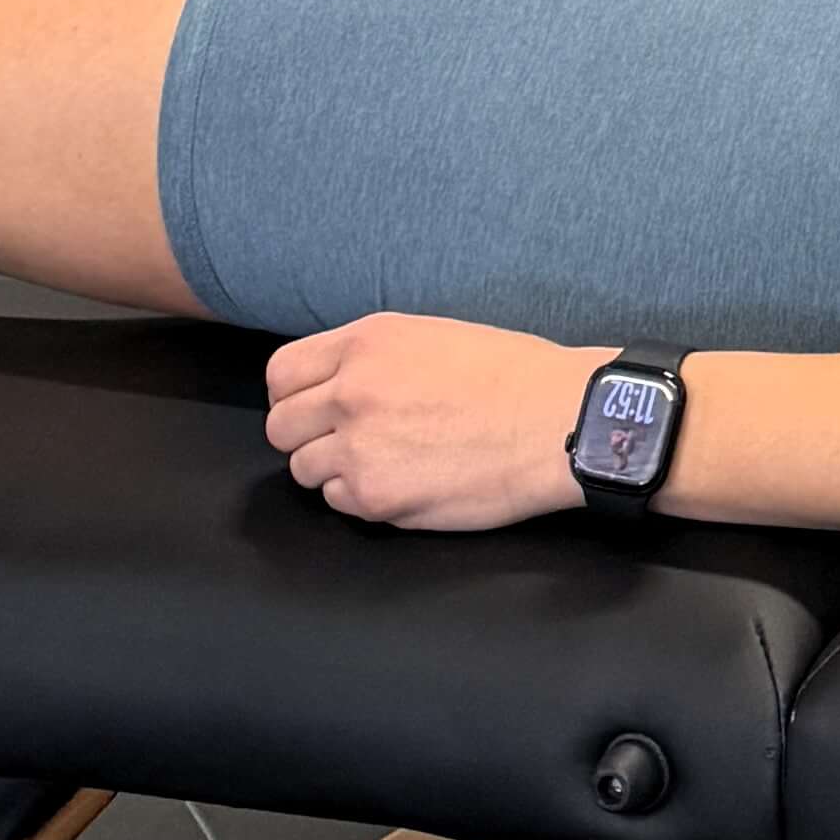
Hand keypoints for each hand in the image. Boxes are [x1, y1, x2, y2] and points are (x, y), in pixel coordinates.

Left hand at [265, 316, 591, 529]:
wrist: (558, 422)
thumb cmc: (514, 376)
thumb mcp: (432, 336)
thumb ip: (373, 359)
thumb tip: (336, 383)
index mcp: (367, 343)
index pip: (281, 373)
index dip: (293, 394)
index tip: (312, 406)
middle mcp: (351, 392)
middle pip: (281, 427)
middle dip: (307, 435)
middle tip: (345, 441)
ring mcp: (359, 448)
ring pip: (304, 470)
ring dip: (334, 469)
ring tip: (383, 462)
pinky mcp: (377, 497)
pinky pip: (338, 502)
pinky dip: (362, 497)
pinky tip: (403, 482)